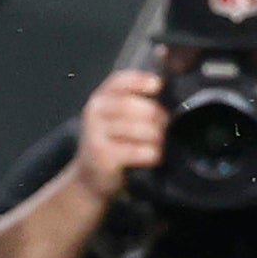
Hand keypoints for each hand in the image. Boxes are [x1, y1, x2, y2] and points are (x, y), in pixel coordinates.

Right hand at [72, 69, 167, 200]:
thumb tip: (166, 85)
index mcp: (99, 99)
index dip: (140, 80)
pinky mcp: (103, 156)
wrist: (90, 177)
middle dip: (156, 115)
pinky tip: (151, 157)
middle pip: (133, 106)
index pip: (119, 81)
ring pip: (139, 129)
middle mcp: (94, 113)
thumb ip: (133, 101)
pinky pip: (138, 151)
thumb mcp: (114, 117)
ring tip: (157, 142)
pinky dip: (151, 154)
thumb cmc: (111, 144)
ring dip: (156, 137)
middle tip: (163, 125)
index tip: (157, 86)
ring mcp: (96, 135)